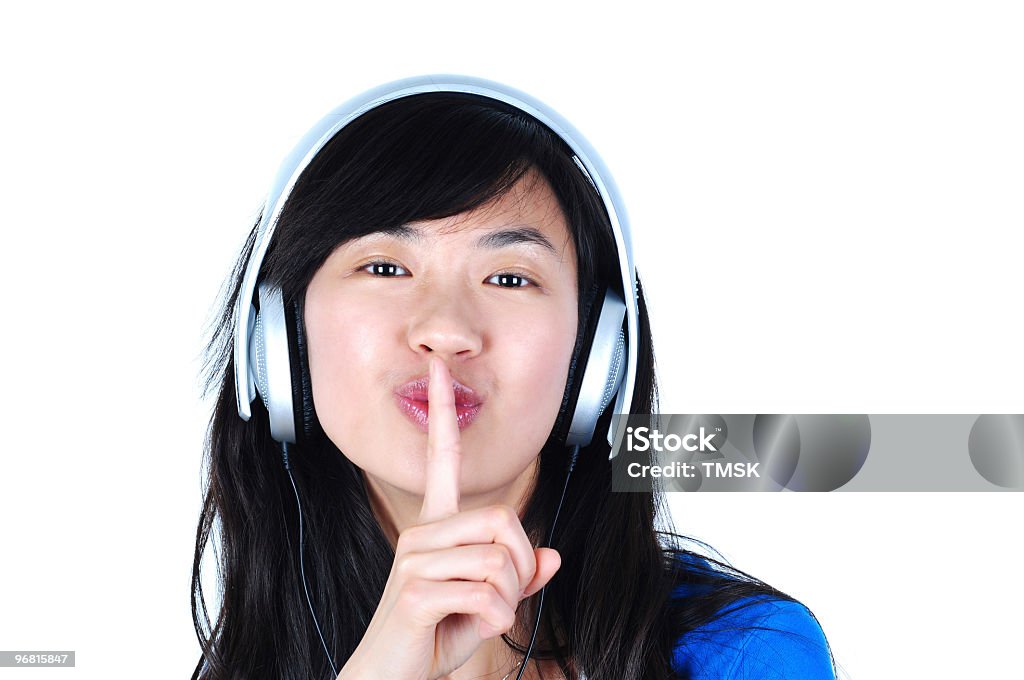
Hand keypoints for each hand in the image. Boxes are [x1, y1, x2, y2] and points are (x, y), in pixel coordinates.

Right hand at [338, 356, 561, 679]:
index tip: (439, 369)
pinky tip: (470, 629)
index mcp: (436, 528)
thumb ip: (518, 578)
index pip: (441, 460)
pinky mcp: (415, 592)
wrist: (389, 678)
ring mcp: (415, 560)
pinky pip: (487, 594)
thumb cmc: (432, 638)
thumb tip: (553, 556)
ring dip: (509, 599)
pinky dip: (495, 620)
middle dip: (522, 568)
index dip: (443, 414)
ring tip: (481, 617)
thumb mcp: (485, 605)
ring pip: (501, 561)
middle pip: (505, 521)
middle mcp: (423, 534)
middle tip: (503, 600)